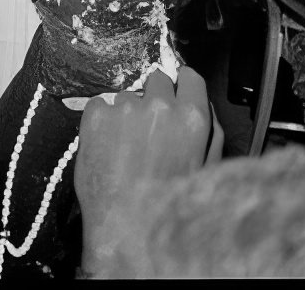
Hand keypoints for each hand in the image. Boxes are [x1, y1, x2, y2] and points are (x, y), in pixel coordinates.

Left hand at [75, 66, 222, 276]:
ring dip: (128, 113)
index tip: (177, 91)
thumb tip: (202, 109)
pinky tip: (108, 145)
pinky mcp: (96, 114)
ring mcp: (124, 108)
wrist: (125, 226)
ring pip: (128, 96)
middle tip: (150, 126)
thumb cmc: (167, 205)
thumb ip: (209, 134)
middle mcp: (158, 106)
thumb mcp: (204, 171)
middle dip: (155, 98)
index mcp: (191, 119)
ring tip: (127, 147)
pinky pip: (101, 104)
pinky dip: (103, 120)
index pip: (189, 77)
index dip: (183, 85)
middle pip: (157, 80)